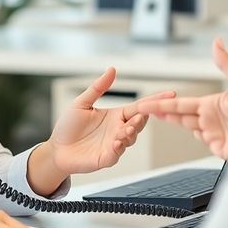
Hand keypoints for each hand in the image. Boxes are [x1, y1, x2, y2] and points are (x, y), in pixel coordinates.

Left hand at [47, 67, 174, 174]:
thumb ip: (98, 88)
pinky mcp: (107, 158)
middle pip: (138, 123)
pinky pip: (117, 153)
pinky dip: (119, 147)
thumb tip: (112, 70)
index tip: (170, 94)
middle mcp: (118, 130)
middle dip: (142, 119)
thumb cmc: (68, 127)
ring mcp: (115, 145)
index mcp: (116, 115)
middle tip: (141, 115)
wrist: (57, 149)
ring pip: (131, 138)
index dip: (154, 101)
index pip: (139, 107)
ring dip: (131, 132)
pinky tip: (116, 141)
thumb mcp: (82, 103)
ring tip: (126, 129)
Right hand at [136, 39, 227, 159]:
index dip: (163, 104)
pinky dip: (200, 139)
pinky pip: (204, 143)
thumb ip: (226, 64)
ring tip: (159, 118)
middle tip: (142, 110)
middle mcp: (211, 119)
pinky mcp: (221, 149)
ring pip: (190, 129)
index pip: (181, 104)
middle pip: (180, 116)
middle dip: (162, 113)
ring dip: (177, 124)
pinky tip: (202, 134)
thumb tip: (217, 42)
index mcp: (212, 104)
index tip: (147, 103)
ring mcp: (215, 134)